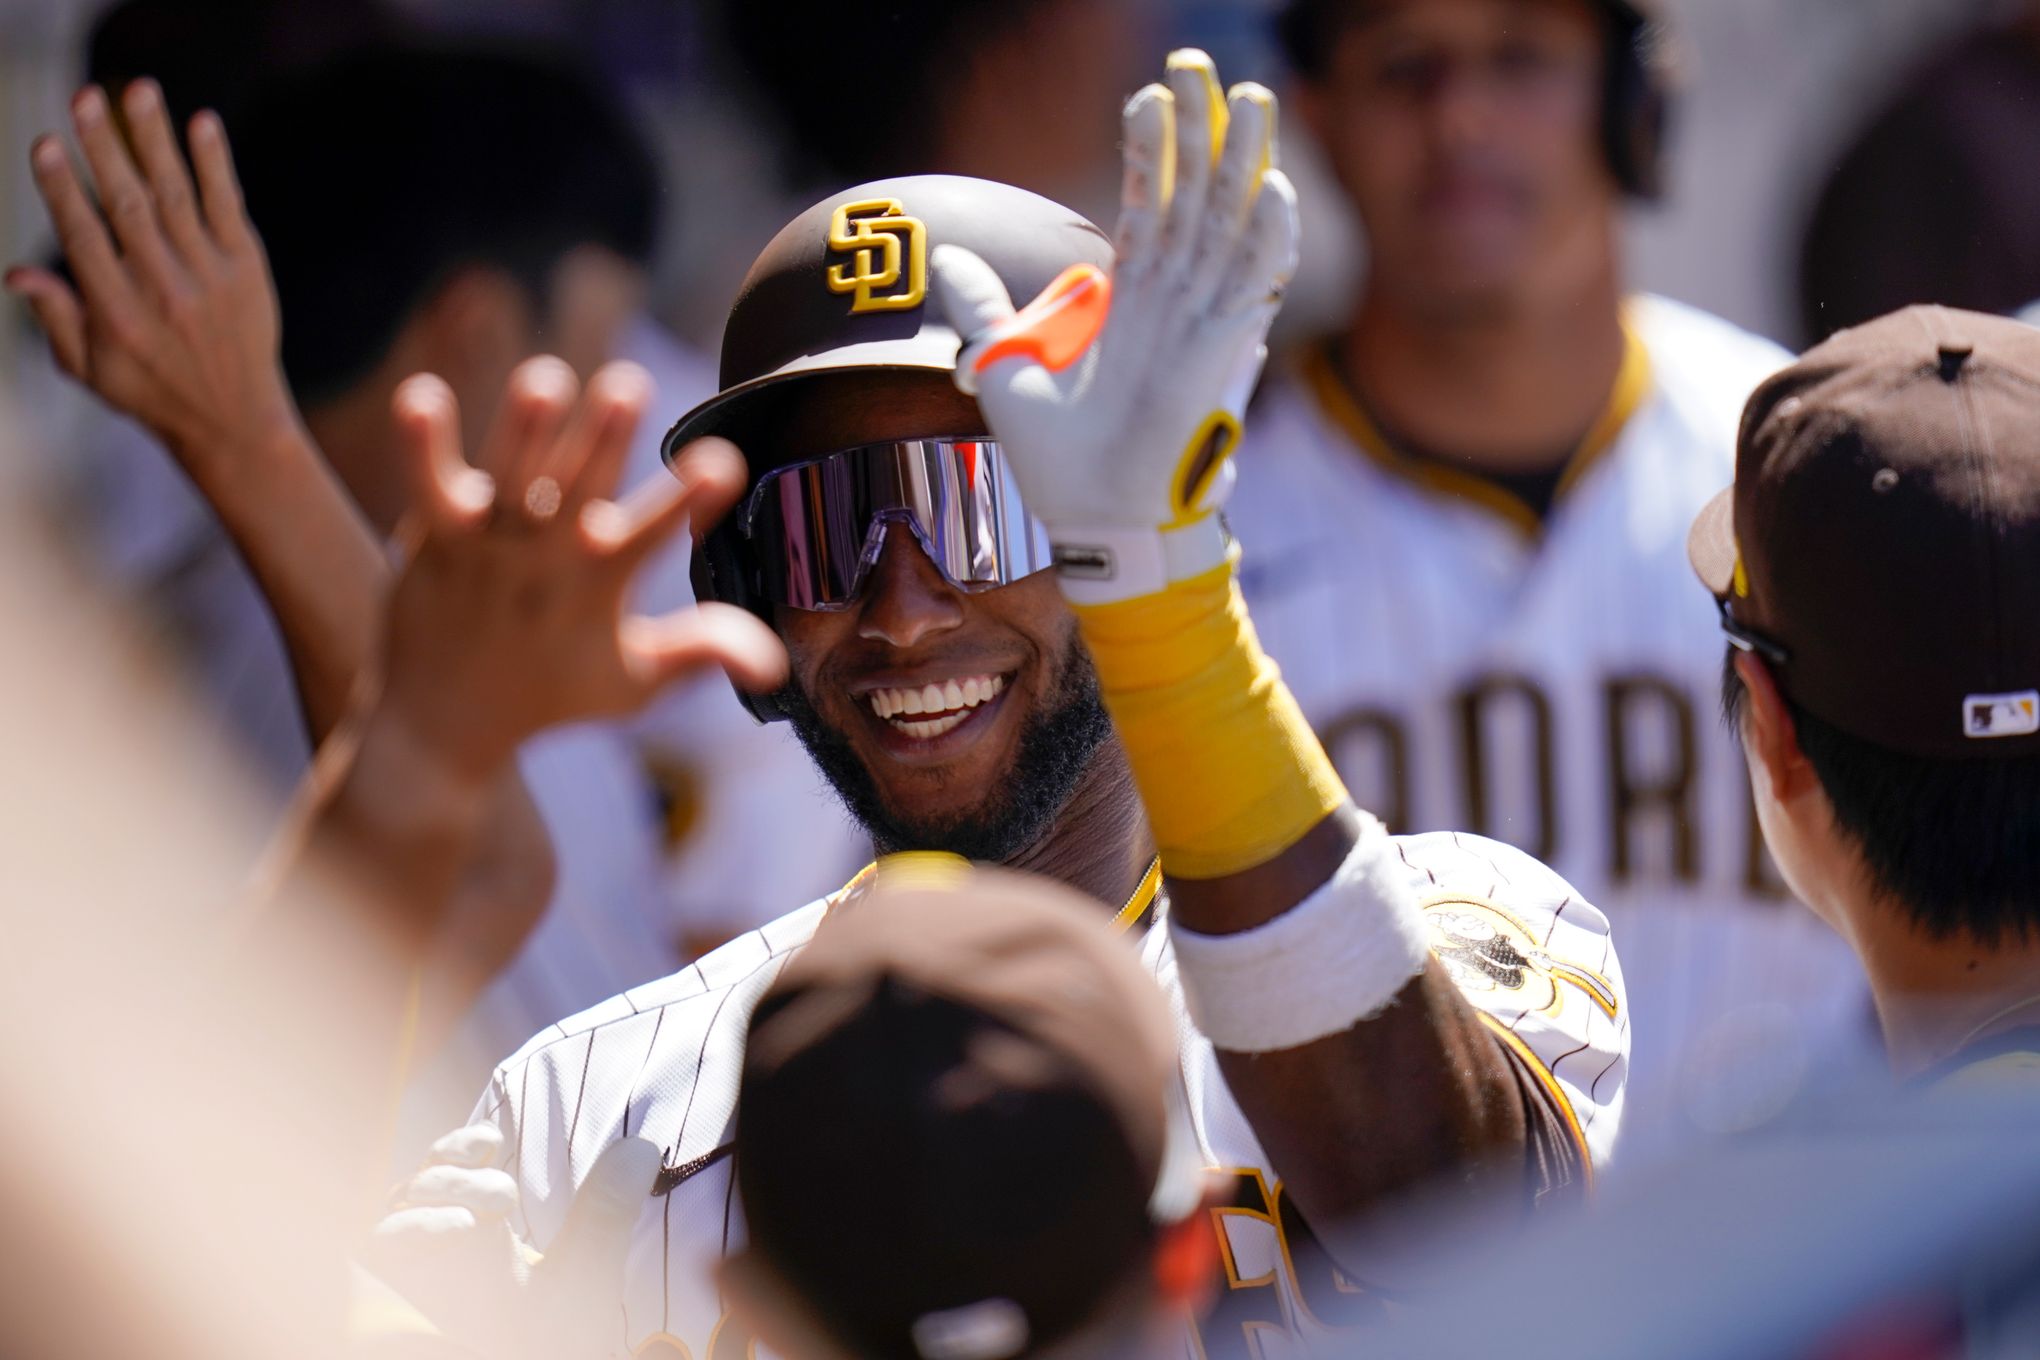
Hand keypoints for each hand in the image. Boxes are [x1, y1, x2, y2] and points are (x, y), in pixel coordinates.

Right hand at [5, 81, 299, 473]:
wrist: (237, 423)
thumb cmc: (151, 393)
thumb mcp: (90, 369)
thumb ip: (55, 317)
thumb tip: (14, 272)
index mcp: (116, 314)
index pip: (84, 239)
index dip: (62, 189)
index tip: (45, 144)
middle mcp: (163, 291)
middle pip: (128, 207)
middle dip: (105, 149)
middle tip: (84, 96)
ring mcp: (209, 277)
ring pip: (177, 196)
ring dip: (156, 140)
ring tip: (138, 90)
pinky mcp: (247, 269)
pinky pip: (228, 207)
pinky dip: (216, 164)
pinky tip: (202, 123)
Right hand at [365, 1124, 658, 1359]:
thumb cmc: (556, 1340)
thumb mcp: (588, 1270)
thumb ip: (608, 1210)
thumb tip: (643, 1147)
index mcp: (482, 1231)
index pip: (451, 1168)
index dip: (461, 1144)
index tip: (492, 1144)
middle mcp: (445, 1245)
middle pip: (421, 1179)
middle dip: (455, 1171)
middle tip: (506, 1197)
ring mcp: (420, 1268)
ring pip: (398, 1202)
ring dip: (438, 1190)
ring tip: (486, 1214)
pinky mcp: (399, 1292)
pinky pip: (378, 1244)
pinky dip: (409, 1226)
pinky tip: (457, 1228)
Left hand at [377, 356, 786, 780]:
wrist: (442, 725)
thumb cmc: (553, 694)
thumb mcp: (635, 683)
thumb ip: (701, 653)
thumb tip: (774, 662)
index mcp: (599, 585)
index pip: (653, 536)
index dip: (689, 499)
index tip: (724, 464)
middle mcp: (546, 559)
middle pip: (580, 488)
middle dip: (603, 438)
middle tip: (628, 385)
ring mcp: (488, 545)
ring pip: (509, 477)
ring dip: (523, 429)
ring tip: (545, 380)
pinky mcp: (435, 536)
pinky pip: (426, 484)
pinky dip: (422, 445)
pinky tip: (421, 396)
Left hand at [930, 49, 1298, 603]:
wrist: (1093, 522)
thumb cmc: (1058, 461)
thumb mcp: (1003, 366)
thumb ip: (984, 307)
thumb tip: (946, 257)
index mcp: (1131, 301)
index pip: (1148, 205)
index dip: (1152, 151)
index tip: (1149, 95)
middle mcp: (1174, 303)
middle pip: (1194, 197)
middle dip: (1201, 131)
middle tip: (1201, 64)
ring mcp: (1202, 325)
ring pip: (1227, 226)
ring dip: (1239, 164)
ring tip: (1248, 97)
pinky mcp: (1221, 358)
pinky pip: (1251, 288)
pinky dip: (1265, 241)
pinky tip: (1273, 188)